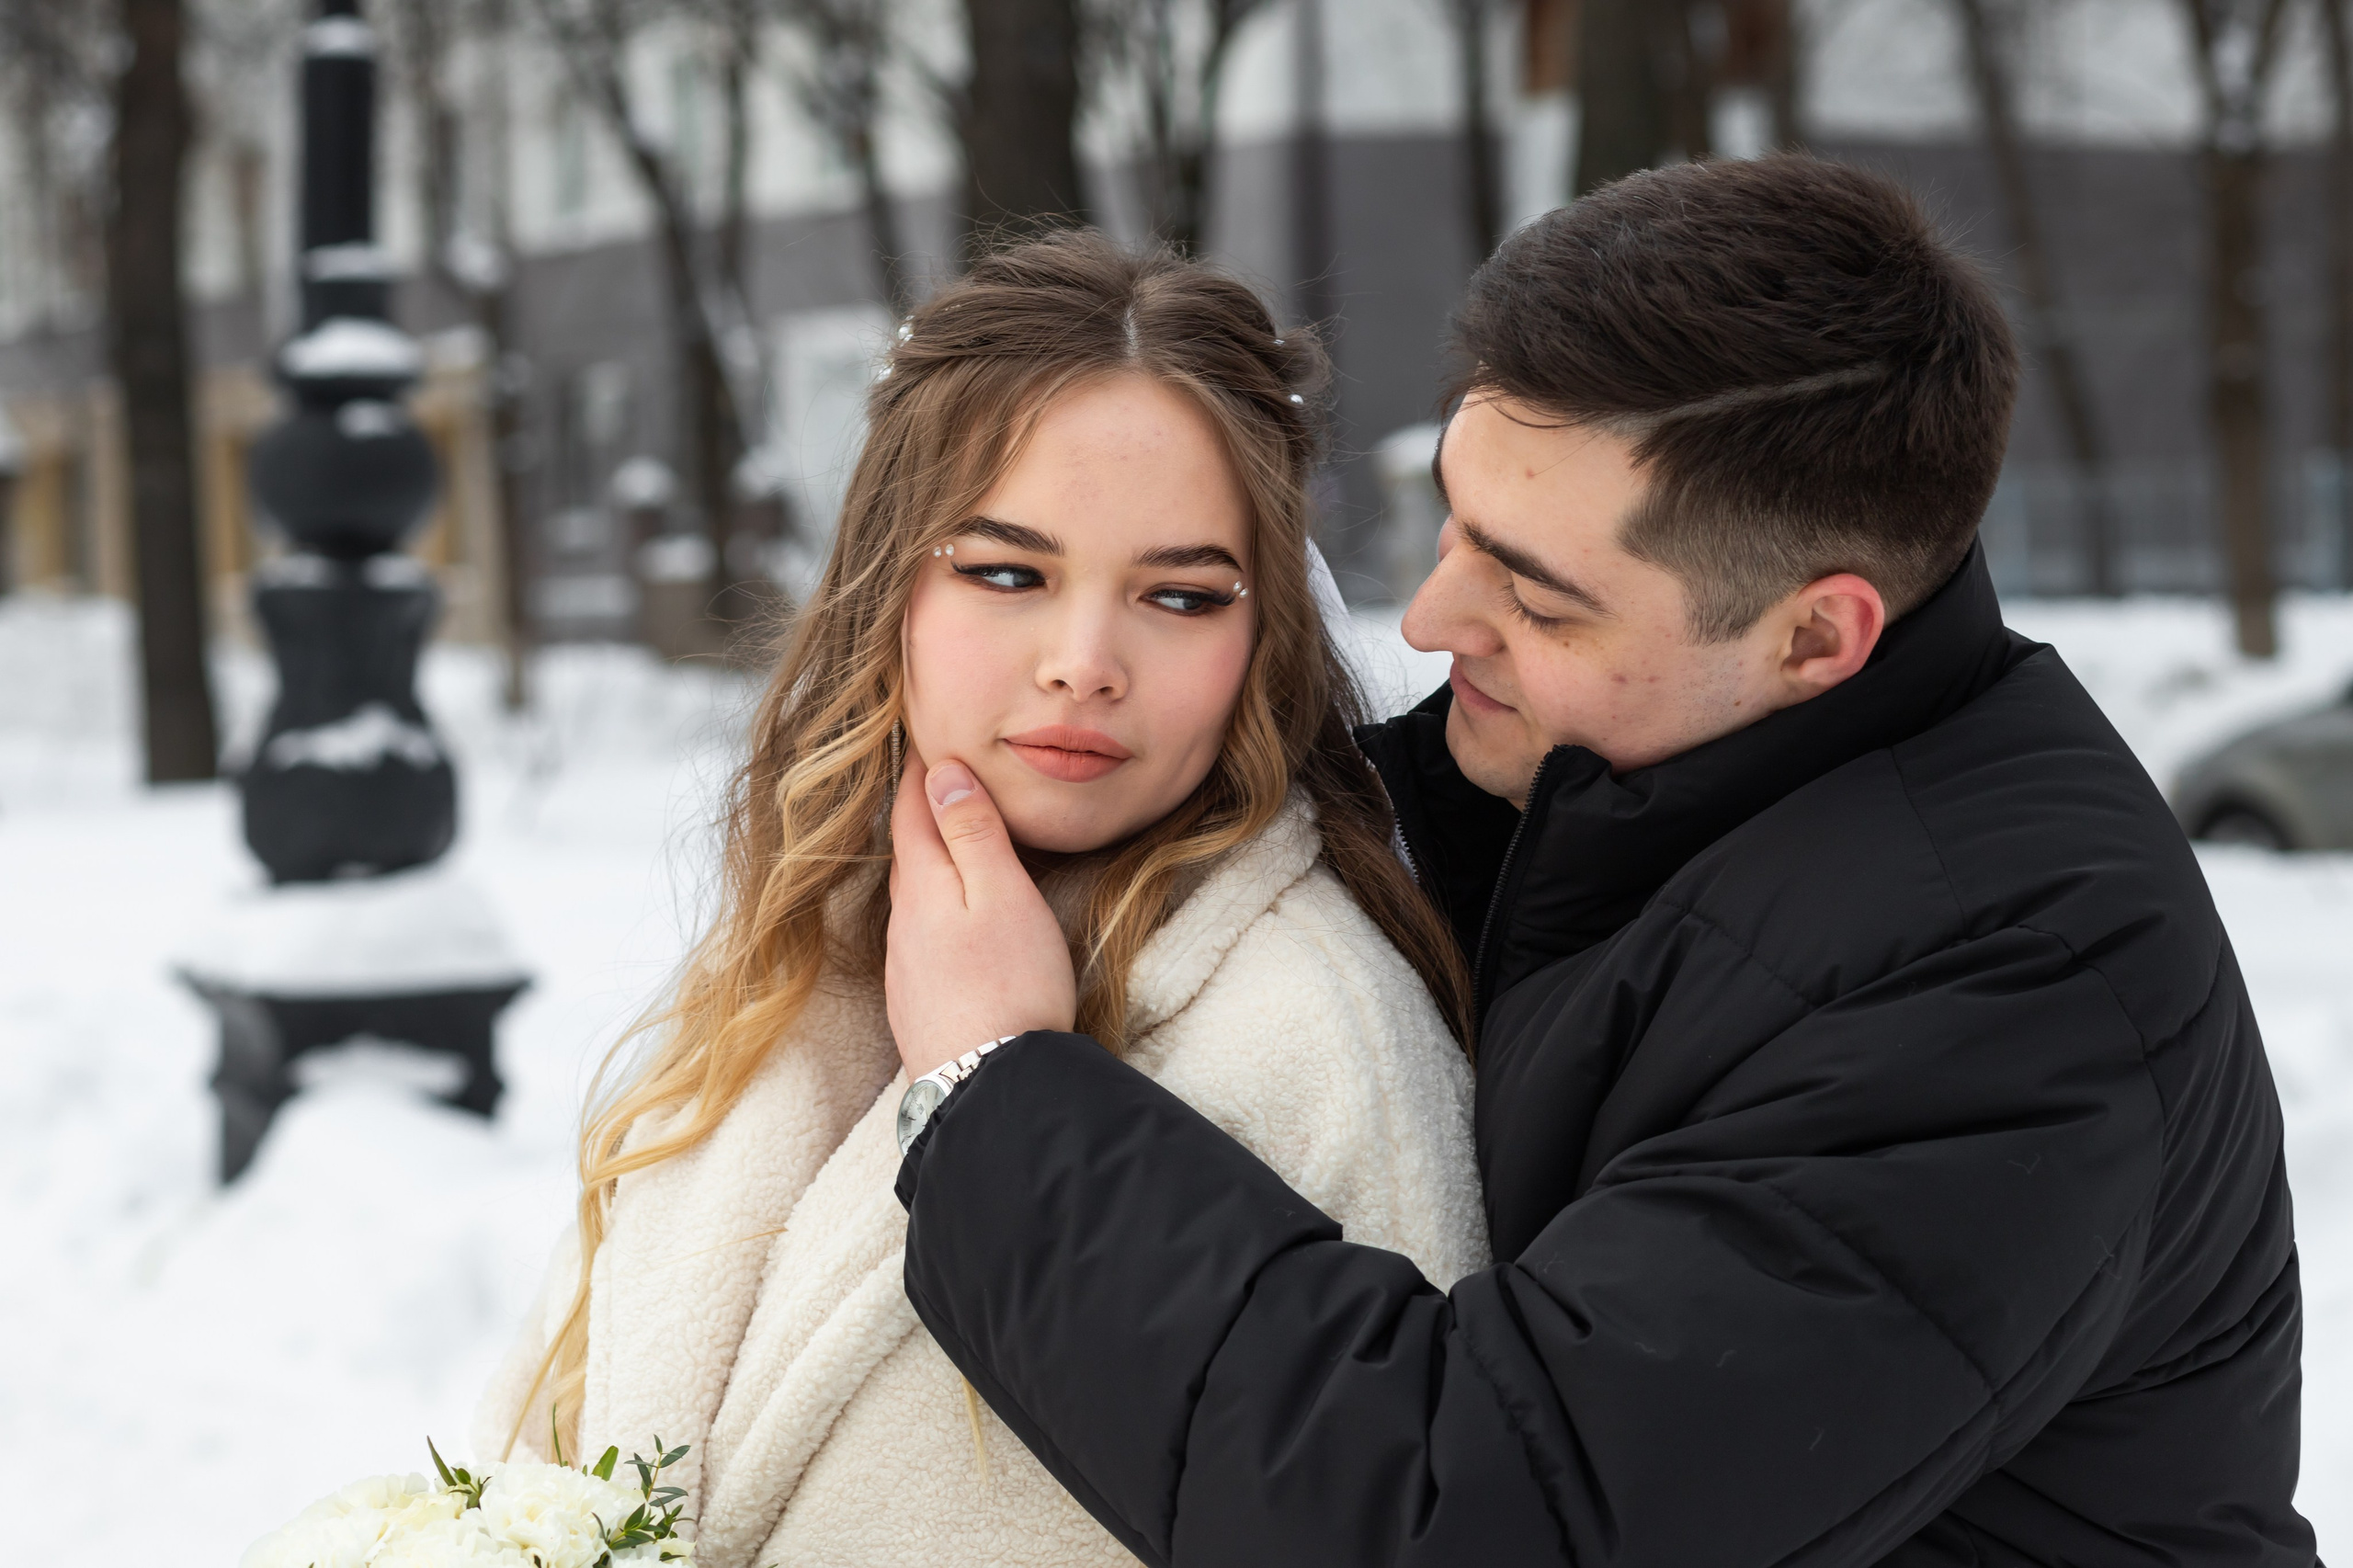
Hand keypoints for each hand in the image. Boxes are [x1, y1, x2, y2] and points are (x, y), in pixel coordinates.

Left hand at [886, 753, 1077, 1080]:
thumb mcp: (1002, 895)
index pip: (912, 810)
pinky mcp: (916, 1004)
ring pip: (912, 898)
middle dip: (919, 811)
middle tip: (935, 775)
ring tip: (946, 841)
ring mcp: (904, 968)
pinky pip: (918, 938)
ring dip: (925, 864)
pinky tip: (949, 922)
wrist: (990, 1088)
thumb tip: (942, 772)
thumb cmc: (1010, 985)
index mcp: (922, 887)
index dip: (921, 769)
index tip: (927, 734)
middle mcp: (902, 924)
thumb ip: (972, 833)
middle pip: (907, 852)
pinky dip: (932, 911)